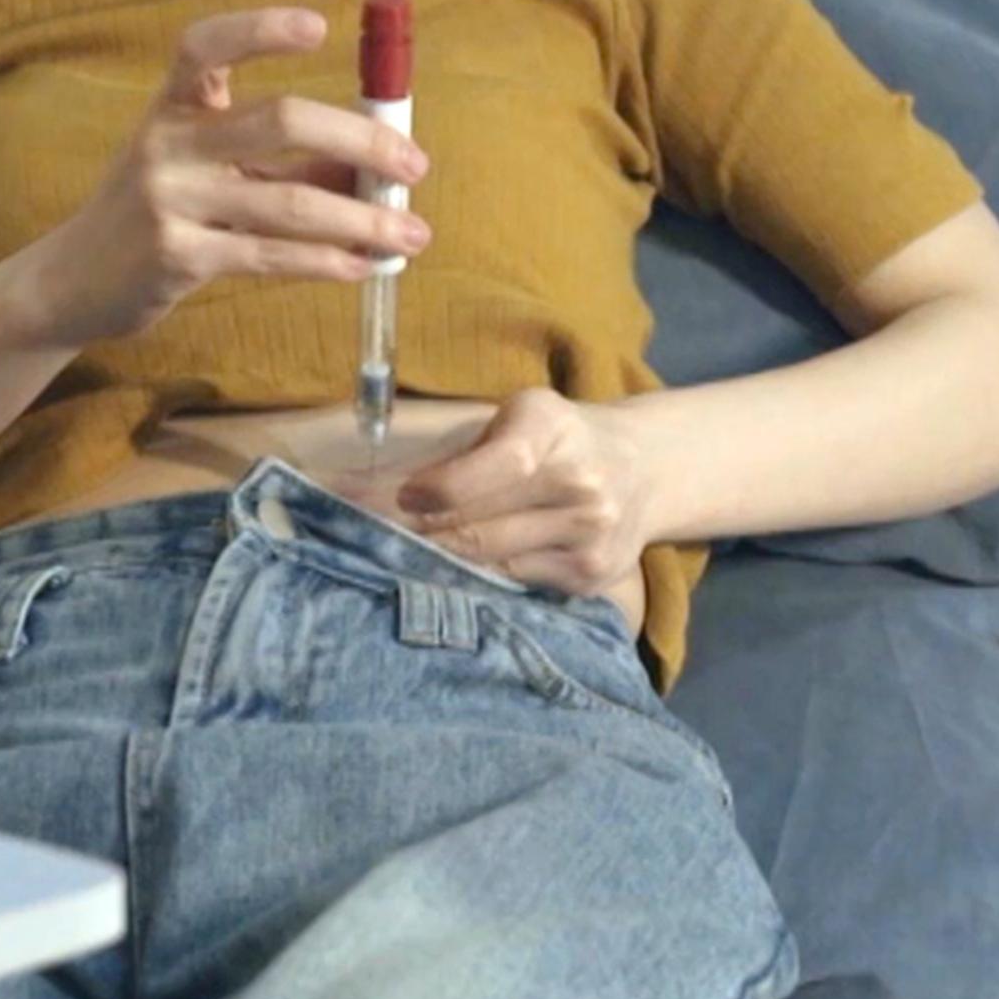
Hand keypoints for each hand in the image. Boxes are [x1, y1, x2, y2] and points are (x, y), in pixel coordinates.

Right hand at [15, 8, 428, 351]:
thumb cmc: (158, 209)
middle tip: (414, 163)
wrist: (72, 280)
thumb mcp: (205, 169)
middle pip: (280, 121)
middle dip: (361, 139)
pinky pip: (272, 255)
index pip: (208, 45)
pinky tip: (364, 264)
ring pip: (291, 201)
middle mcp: (166, 142)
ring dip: (364, 218)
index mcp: (173, 104)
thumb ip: (282, 159)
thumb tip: (373, 163)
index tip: (320, 27)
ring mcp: (169, 200)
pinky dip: (329, 260)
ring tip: (413, 232)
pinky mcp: (177, 257)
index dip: (261, 28)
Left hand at [398, 389, 657, 597]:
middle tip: (356, 533)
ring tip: (385, 555)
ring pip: (489, 561)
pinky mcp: (589, 576)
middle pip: (478, 525)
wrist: (643, 468)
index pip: (495, 466)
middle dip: (410, 531)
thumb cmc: (559, 437)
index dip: (437, 488)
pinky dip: (473, 577)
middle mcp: (580, 483)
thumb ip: (461, 448)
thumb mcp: (519, 415)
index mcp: (552, 428)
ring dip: (432, 560)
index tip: (392, 497)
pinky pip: (513, 582)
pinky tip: (442, 572)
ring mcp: (588, 536)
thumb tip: (375, 486)